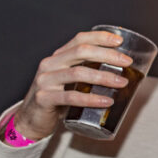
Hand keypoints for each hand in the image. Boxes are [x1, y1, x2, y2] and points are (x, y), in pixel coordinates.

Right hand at [10, 30, 131, 140]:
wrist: (31, 120)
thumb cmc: (57, 99)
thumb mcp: (69, 81)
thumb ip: (87, 73)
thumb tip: (122, 73)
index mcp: (57, 57)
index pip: (79, 39)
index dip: (100, 37)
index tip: (119, 41)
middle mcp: (50, 64)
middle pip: (81, 52)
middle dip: (107, 55)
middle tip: (127, 62)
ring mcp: (45, 81)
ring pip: (78, 73)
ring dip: (103, 77)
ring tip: (122, 83)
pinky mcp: (44, 99)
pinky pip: (71, 97)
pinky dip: (91, 99)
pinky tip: (106, 101)